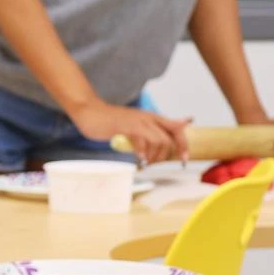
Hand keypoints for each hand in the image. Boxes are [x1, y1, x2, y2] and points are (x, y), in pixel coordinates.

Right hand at [70, 101, 191, 165]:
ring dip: (155, 156)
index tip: (183, 160)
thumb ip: (147, 133)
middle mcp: (148, 117)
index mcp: (151, 117)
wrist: (90, 111)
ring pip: (159, 140)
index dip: (183, 145)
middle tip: (154, 163)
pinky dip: (142, 152)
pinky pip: (142, 140)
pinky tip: (138, 157)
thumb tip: (161, 145)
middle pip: (171, 136)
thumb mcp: (134, 126)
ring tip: (145, 162)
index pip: (177, 129)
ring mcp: (137, 121)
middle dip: (167, 155)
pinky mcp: (126, 125)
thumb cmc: (110, 122)